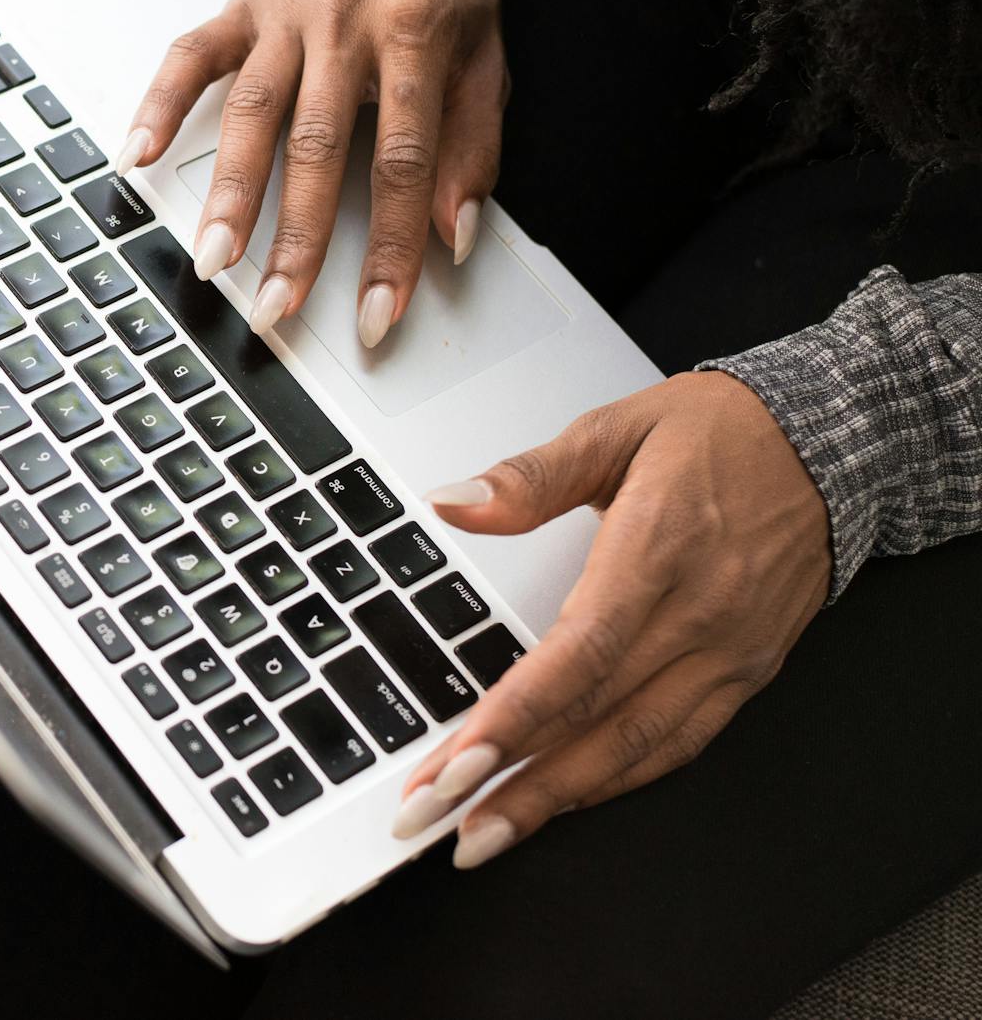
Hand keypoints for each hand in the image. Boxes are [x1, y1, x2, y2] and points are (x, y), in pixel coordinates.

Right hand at [118, 0, 504, 345]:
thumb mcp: (486, 53)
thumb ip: (474, 144)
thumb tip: (455, 234)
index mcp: (414, 39)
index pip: (404, 162)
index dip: (394, 246)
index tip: (377, 316)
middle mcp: (344, 27)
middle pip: (317, 147)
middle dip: (296, 237)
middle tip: (274, 306)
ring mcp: (284, 17)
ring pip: (252, 111)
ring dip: (228, 191)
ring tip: (211, 258)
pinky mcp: (240, 8)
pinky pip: (190, 56)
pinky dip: (158, 105)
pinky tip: (133, 157)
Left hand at [391, 372, 831, 867]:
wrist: (829, 442)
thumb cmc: (718, 432)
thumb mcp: (615, 428)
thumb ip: (530, 476)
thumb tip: (453, 502)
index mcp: (658, 549)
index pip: (578, 655)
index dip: (514, 717)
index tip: (456, 763)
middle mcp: (701, 613)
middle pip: (598, 717)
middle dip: (512, 779)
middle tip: (435, 820)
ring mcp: (731, 652)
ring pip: (639, 747)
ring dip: (558, 799)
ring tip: (485, 837)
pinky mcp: (750, 672)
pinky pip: (680, 742)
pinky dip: (619, 780)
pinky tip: (564, 801)